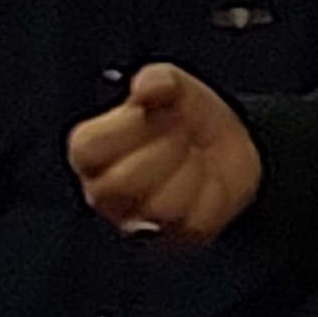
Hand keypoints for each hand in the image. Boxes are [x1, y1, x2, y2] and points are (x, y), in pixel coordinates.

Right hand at [70, 63, 260, 242]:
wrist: (231, 143)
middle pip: (122, 183)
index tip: (148, 110)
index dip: (122, 128)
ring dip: (189, 170)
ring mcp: (138, 219)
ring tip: (194, 152)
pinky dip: (210, 194)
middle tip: (180, 130)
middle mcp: (105, 191)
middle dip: (163, 148)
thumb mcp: (172, 85)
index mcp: (93, 151)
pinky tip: (207, 178)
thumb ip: (157, 80)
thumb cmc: (185, 116)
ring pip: (159, 207)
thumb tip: (147, 88)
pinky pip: (190, 223)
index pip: (86, 149)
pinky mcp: (174, 236)